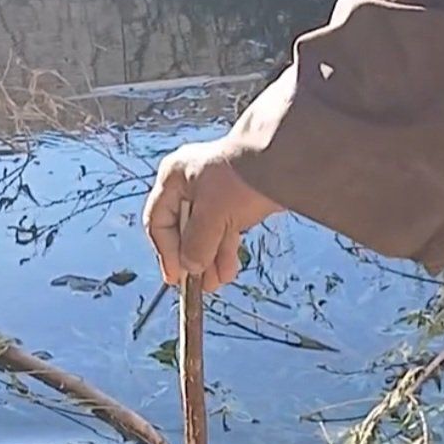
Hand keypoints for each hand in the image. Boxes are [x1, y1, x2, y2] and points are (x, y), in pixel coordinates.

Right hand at [143, 140, 280, 291]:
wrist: (285, 159)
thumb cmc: (242, 177)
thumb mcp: (213, 215)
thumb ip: (197, 244)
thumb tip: (191, 267)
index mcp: (174, 178)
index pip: (158, 221)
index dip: (166, 252)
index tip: (176, 276)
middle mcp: (190, 182)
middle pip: (182, 229)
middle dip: (192, 258)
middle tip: (196, 285)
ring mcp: (214, 190)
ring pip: (205, 232)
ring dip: (209, 259)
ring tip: (214, 283)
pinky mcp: (235, 199)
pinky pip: (223, 229)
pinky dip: (224, 250)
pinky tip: (227, 271)